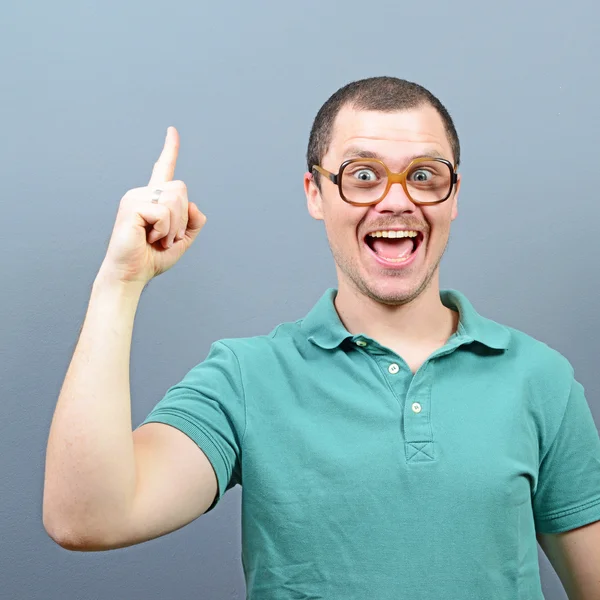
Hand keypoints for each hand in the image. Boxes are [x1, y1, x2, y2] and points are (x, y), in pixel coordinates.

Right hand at [98, 127, 206, 285]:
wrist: (132, 274)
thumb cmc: (152, 258)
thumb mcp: (183, 239)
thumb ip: (194, 221)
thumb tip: (193, 204)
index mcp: (155, 198)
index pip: (163, 168)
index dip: (170, 149)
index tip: (172, 130)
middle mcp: (143, 192)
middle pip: (181, 189)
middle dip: (182, 219)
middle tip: (166, 238)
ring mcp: (135, 197)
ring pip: (175, 201)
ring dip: (173, 228)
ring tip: (157, 240)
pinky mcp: (132, 207)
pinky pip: (164, 213)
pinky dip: (164, 231)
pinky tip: (149, 239)